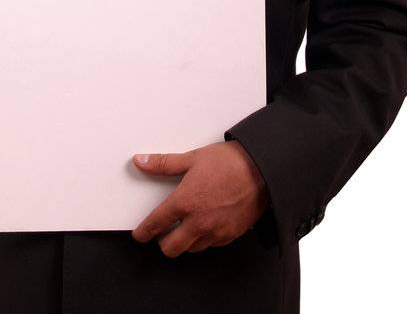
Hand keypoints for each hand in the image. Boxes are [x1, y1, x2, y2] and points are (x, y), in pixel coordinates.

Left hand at [131, 141, 269, 256]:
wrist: (265, 167)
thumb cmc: (232, 162)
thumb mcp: (195, 158)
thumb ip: (165, 164)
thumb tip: (142, 161)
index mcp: (184, 202)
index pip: (154, 225)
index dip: (143, 232)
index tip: (140, 234)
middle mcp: (198, 222)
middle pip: (170, 248)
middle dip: (163, 243)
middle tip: (165, 233)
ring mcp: (216, 230)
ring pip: (191, 249)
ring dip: (186, 241)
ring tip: (189, 228)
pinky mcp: (231, 234)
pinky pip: (213, 244)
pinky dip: (207, 238)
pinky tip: (209, 225)